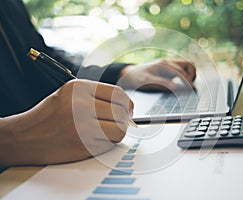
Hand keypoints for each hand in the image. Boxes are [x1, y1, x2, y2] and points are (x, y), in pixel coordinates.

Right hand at [0, 79, 133, 166]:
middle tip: (115, 124)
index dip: (127, 104)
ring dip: (115, 133)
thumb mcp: (70, 95)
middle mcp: (81, 104)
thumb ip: (96, 97)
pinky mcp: (82, 145)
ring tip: (103, 133)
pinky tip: (91, 141)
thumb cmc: (49, 116)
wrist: (24, 137)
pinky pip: (108, 144)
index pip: (118, 94)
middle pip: (122, 113)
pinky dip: (105, 144)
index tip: (127, 111)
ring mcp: (81, 125)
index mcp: (79, 88)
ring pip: (120, 130)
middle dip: (123, 121)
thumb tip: (126, 106)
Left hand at [118, 59, 195, 90]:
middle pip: (188, 65)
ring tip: (188, 85)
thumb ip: (162, 83)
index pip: (180, 71)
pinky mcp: (169, 69)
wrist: (129, 74)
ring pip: (187, 65)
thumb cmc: (137, 78)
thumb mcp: (147, 81)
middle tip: (190, 88)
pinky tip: (182, 84)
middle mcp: (168, 62)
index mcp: (163, 64)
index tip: (192, 89)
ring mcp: (169, 65)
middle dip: (191, 76)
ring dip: (190, 74)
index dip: (187, 81)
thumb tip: (176, 87)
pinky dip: (186, 75)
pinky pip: (183, 69)